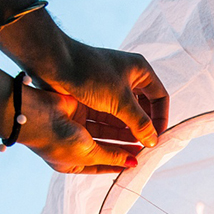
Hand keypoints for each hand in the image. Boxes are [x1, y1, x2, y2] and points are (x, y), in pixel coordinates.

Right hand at [18, 85, 144, 174]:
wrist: (36, 114)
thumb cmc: (57, 140)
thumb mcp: (88, 153)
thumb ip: (111, 156)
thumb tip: (132, 163)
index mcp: (71, 164)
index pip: (102, 166)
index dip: (120, 164)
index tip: (137, 162)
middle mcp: (74, 146)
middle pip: (105, 148)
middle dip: (123, 147)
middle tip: (144, 146)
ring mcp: (75, 127)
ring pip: (105, 131)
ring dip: (121, 133)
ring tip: (141, 134)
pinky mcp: (78, 110)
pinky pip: (100, 116)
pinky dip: (114, 119)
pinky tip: (130, 119)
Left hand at [35, 41, 168, 148]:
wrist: (53, 64)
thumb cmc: (89, 74)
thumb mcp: (120, 101)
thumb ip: (139, 123)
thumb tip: (154, 142)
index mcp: (140, 70)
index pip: (160, 97)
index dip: (161, 118)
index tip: (157, 137)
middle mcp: (128, 76)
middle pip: (145, 107)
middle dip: (145, 126)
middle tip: (145, 145)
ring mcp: (112, 85)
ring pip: (127, 112)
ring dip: (130, 130)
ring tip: (132, 148)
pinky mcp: (97, 94)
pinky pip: (112, 114)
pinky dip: (116, 128)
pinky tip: (116, 143)